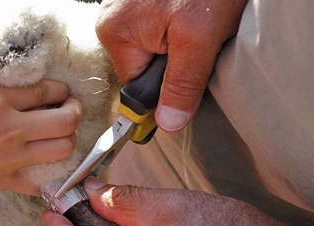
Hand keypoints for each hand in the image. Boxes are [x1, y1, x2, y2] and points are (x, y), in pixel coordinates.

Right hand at [0, 80, 80, 206]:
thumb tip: (1, 87)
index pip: (46, 91)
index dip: (60, 90)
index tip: (60, 92)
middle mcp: (11, 128)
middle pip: (66, 120)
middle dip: (74, 113)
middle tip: (69, 111)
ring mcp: (12, 157)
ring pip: (63, 149)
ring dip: (68, 141)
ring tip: (60, 136)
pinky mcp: (7, 180)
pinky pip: (43, 181)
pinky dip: (51, 176)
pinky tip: (47, 168)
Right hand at [96, 0, 246, 130]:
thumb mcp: (200, 40)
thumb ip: (181, 85)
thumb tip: (166, 125)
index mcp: (116, 33)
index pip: (135, 87)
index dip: (164, 93)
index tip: (189, 85)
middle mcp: (112, 20)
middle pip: (143, 69)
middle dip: (174, 65)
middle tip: (200, 43)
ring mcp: (125, 8)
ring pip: (153, 50)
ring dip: (180, 48)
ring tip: (200, 24)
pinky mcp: (141, 2)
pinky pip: (157, 32)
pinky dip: (180, 30)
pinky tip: (194, 14)